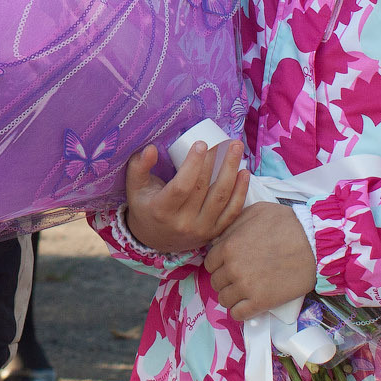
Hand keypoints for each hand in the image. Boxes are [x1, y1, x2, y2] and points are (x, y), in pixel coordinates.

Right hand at [121, 140, 247, 253]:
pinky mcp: (214, 233)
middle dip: (215, 161)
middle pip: (203, 188)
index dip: (193, 164)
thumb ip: (139, 166)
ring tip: (237, 148)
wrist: (154, 240)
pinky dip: (241, 192)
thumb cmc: (144, 206)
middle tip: (223, 141)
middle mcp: (183, 223)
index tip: (202, 144)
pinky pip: (232, 212)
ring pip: (221, 198)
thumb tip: (151, 148)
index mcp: (162, 210)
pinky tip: (244, 173)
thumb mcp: (135, 187)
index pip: (181, 186)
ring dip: (231, 171)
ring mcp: (201, 229)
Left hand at [203, 201, 316, 319]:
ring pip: (224, 299)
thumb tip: (220, 239)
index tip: (227, 266)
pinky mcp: (261, 302)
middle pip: (215, 282)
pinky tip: (247, 305)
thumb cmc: (287, 223)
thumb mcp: (255, 212)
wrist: (314, 242)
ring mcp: (245, 287)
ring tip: (244, 292)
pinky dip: (240, 312)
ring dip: (231, 297)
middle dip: (224, 280)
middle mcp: (232, 268)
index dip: (218, 265)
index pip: (209, 263)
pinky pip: (238, 314)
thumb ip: (233, 225)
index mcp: (228, 246)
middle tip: (238, 278)